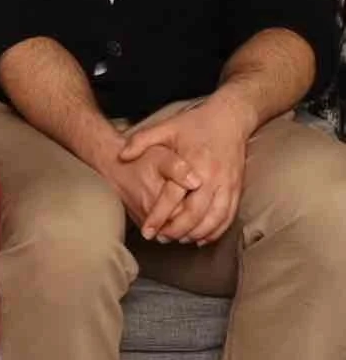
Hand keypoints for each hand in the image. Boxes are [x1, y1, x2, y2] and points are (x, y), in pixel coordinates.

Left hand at [118, 93, 253, 245]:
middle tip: (161, 239)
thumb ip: (142, 140)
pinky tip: (202, 238)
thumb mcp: (166, 127)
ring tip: (179, 240)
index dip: (159, 216)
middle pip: (195, 214)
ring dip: (196, 234)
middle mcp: (213, 177)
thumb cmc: (195, 124)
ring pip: (214, 219)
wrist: (230, 118)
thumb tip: (122, 156)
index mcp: (194, 163)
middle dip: (177, 231)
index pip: (174, 197)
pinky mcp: (237, 189)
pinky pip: (228, 217)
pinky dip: (216, 231)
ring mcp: (228, 184)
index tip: (147, 231)